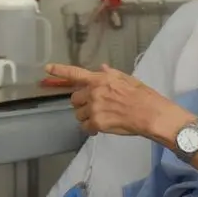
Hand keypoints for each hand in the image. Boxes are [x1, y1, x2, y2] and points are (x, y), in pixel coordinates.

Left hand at [46, 63, 170, 137]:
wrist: (151, 114)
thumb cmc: (142, 95)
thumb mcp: (127, 79)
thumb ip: (110, 75)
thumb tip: (101, 68)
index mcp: (100, 79)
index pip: (75, 73)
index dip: (59, 70)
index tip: (46, 68)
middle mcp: (93, 92)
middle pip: (74, 98)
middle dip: (82, 103)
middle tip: (96, 106)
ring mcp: (93, 108)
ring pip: (79, 114)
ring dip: (87, 116)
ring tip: (102, 117)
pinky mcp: (97, 123)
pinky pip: (85, 127)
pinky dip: (92, 128)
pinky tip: (102, 127)